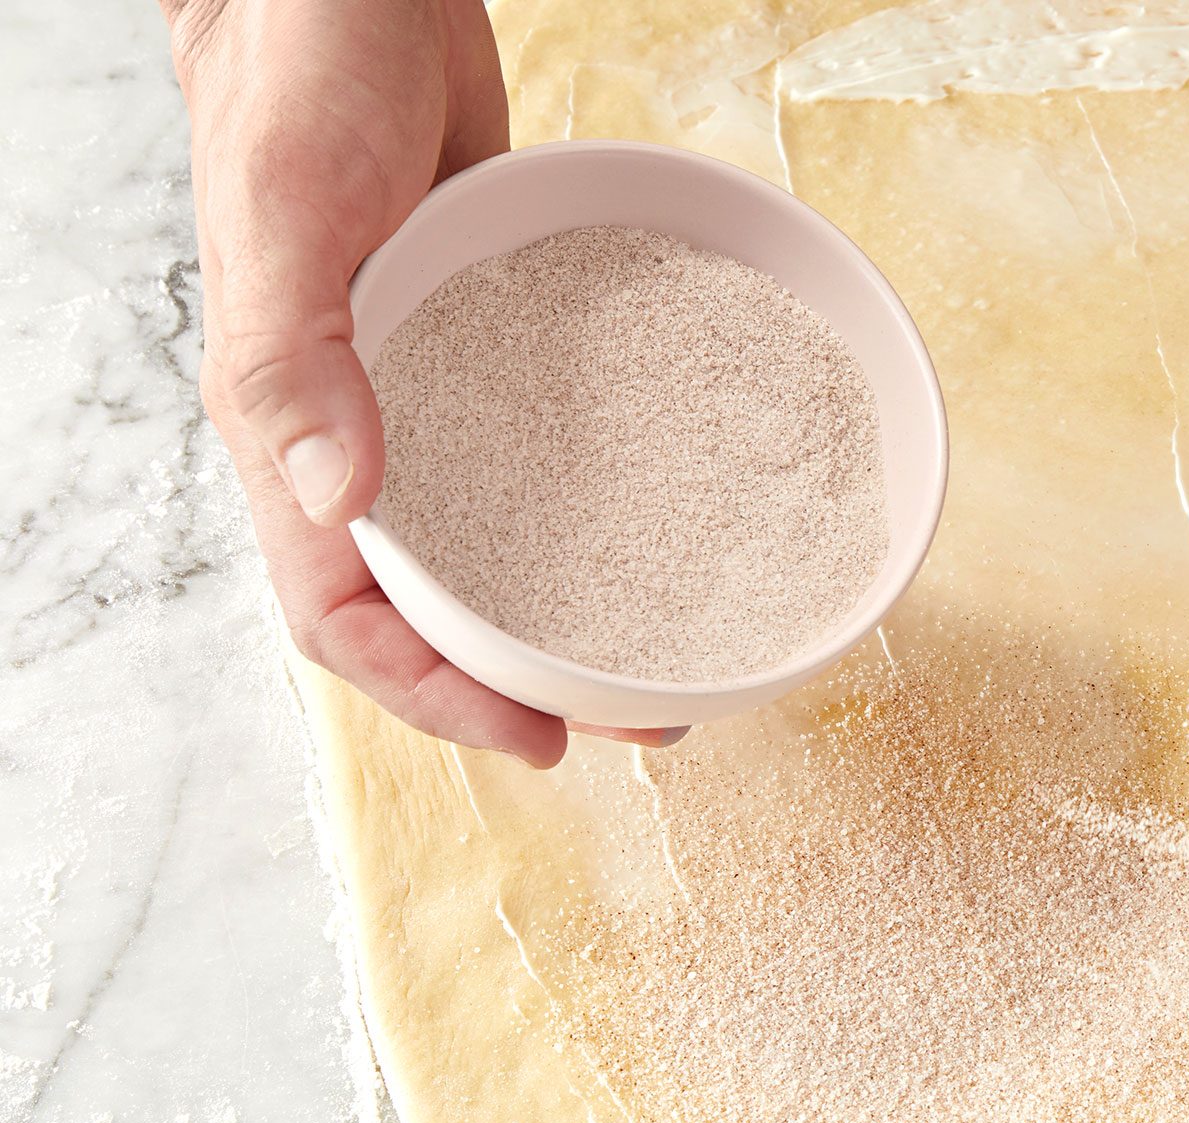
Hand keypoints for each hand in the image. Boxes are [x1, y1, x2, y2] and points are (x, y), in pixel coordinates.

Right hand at [166, 0, 675, 759]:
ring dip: (559, 612)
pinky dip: (584, 505)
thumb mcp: (291, 209)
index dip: (435, 694)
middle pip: (429, 605)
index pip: (347, 617)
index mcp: (288, 431)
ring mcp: (420, 393)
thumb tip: (336, 498)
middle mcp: (358, 432)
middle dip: (518, 681)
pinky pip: (532, 453)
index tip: (539, 736)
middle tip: (636, 721)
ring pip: (485, 541)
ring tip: (659, 656)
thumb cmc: (300, 80)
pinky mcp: (480, 344)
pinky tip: (660, 521)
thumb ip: (296, 353)